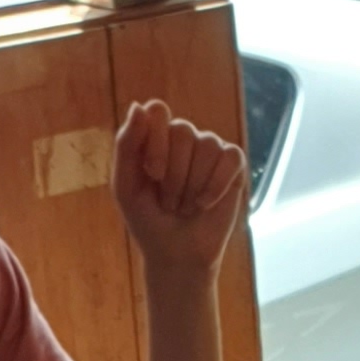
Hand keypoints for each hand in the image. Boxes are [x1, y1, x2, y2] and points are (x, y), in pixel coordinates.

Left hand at [111, 98, 245, 282]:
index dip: (157, 141)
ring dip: (193, 185)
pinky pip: (230, 158)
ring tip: (185, 206)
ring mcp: (209, 149)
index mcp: (153, 137)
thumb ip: (127, 145)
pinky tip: (205, 204)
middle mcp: (183, 137)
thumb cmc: (147, 219)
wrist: (176, 254)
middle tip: (168, 201)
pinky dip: (216, 185)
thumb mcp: (126, 186)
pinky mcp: (233, 165)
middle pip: (183, 130)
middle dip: (173, 174)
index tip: (152, 173)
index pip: (158, 111)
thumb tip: (138, 106)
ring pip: (207, 145)